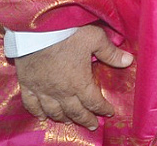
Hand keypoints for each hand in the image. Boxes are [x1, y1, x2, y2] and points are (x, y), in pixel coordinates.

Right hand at [15, 25, 132, 130]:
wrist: (37, 30)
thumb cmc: (68, 33)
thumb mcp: (95, 39)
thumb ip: (111, 53)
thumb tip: (129, 61)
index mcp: (79, 82)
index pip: (94, 102)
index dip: (103, 109)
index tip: (109, 113)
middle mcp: (61, 92)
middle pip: (75, 111)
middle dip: (85, 119)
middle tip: (92, 125)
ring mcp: (42, 90)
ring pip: (54, 111)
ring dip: (63, 118)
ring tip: (70, 122)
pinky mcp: (27, 85)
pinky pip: (31, 105)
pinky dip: (37, 113)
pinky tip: (42, 117)